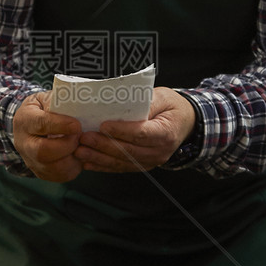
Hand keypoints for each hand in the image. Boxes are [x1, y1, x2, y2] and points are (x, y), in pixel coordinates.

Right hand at [13, 92, 83, 181]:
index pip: (41, 124)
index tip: (76, 124)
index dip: (60, 125)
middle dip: (67, 145)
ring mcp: (31, 161)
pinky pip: (61, 176)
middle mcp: (24, 144)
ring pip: (53, 168)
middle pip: (43, 152)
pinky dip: (74, 167)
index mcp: (24, 120)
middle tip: (79, 136)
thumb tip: (79, 106)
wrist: (29, 126)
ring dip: (73, 158)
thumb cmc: (41, 109)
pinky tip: (77, 155)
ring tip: (81, 146)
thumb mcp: (45, 98)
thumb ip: (59, 101)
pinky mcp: (42, 173)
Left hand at [75, 87, 196, 172]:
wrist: (185, 124)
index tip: (102, 126)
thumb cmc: (171, 107)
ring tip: (79, 152)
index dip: (121, 131)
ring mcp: (150, 161)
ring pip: (121, 162)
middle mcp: (159, 151)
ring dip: (98, 158)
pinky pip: (120, 168)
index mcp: (165, 133)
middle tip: (83, 138)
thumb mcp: (162, 97)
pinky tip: (87, 163)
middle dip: (103, 145)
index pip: (141, 134)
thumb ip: (145, 102)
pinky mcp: (141, 165)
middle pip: (128, 150)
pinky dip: (102, 166)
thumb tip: (122, 103)